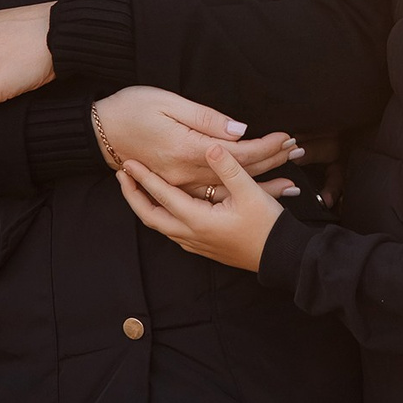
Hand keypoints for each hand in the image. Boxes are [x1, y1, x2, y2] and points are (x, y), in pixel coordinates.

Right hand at [92, 85, 300, 193]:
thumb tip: (239, 131)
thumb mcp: (168, 103)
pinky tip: (255, 194)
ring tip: (291, 183)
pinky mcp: (174, 187)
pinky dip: (236, 196)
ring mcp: (178, 185)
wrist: (97, 129)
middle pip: (238, 174)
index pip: (238, 152)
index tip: (288, 138)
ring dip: (260, 185)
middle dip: (272, 164)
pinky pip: (212, 197)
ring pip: (228, 191)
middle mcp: (184, 174)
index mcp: (186, 151)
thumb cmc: (131, 108)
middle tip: (299, 153)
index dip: (266, 146)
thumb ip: (206, 119)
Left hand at [119, 146, 284, 271]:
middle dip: (133, 196)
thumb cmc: (266, 225)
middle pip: (150, 216)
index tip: (129, 163)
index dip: (144, 178)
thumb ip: (228, 167)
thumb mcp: (250, 192)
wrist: (280, 256)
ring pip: (160, 225)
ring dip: (146, 206)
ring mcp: (195, 243)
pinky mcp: (203, 247)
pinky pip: (172, 231)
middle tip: (122, 176)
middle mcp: (190, 234)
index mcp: (197, 219)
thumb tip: (211, 146)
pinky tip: (164, 207)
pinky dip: (161, 216)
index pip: (162, 195)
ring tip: (138, 188)